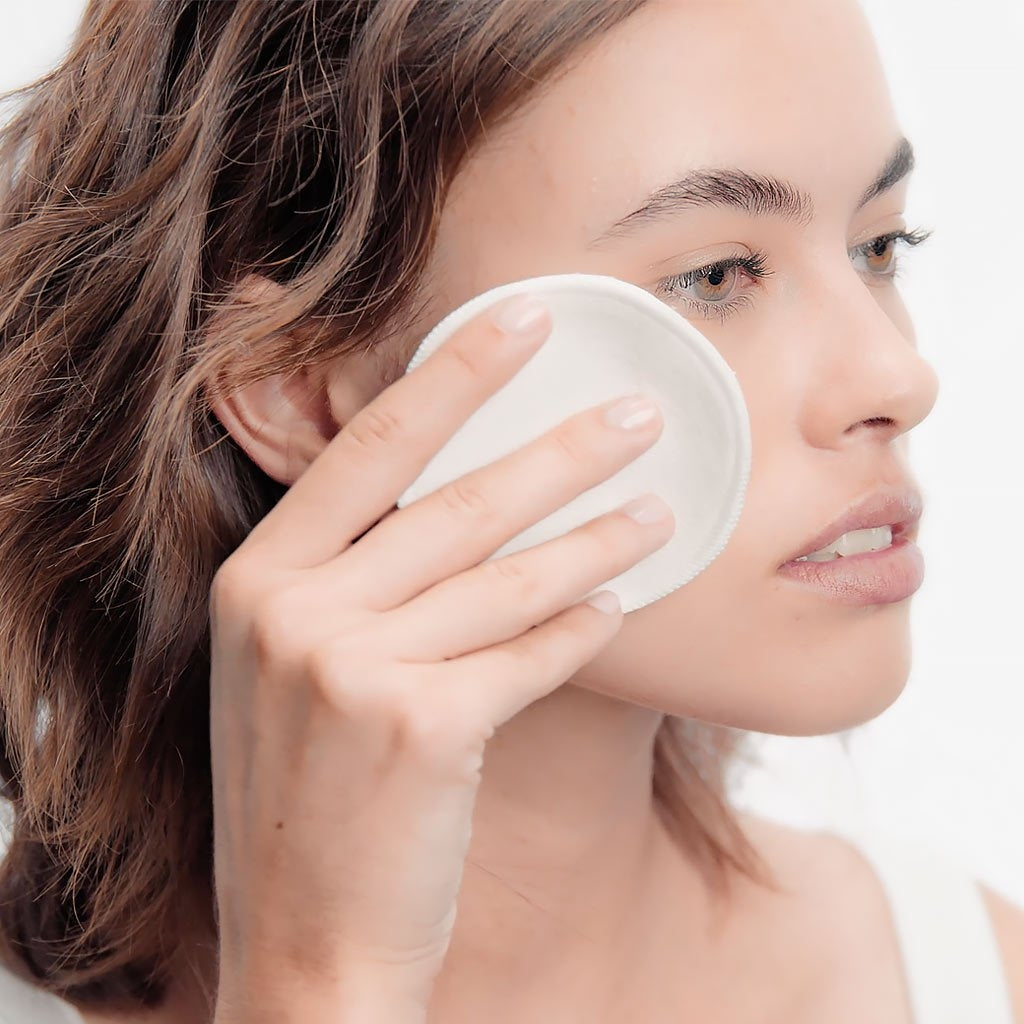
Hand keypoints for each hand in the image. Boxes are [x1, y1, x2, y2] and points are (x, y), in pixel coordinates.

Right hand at [208, 293, 672, 1020]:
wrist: (306, 938)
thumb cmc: (310, 794)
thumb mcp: (297, 668)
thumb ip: (355, 578)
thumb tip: (465, 490)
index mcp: (258, 580)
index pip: (370, 446)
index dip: (455, 374)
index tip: (525, 320)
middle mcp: (294, 611)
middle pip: (455, 498)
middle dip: (561, 447)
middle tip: (638, 412)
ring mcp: (351, 668)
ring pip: (506, 575)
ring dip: (596, 537)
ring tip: (661, 510)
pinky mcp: (420, 728)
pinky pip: (529, 655)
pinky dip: (580, 628)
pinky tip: (621, 602)